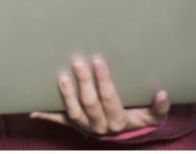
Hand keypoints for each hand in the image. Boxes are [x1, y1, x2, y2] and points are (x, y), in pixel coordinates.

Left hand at [29, 56, 169, 135]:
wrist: (125, 133)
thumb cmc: (139, 117)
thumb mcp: (152, 116)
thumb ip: (159, 107)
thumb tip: (162, 93)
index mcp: (118, 120)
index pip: (110, 99)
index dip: (104, 82)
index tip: (99, 61)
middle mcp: (100, 125)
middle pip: (90, 104)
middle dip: (84, 83)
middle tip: (78, 61)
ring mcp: (85, 126)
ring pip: (74, 113)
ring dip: (67, 95)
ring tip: (61, 77)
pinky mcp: (73, 124)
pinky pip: (59, 121)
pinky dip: (46, 115)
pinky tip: (33, 109)